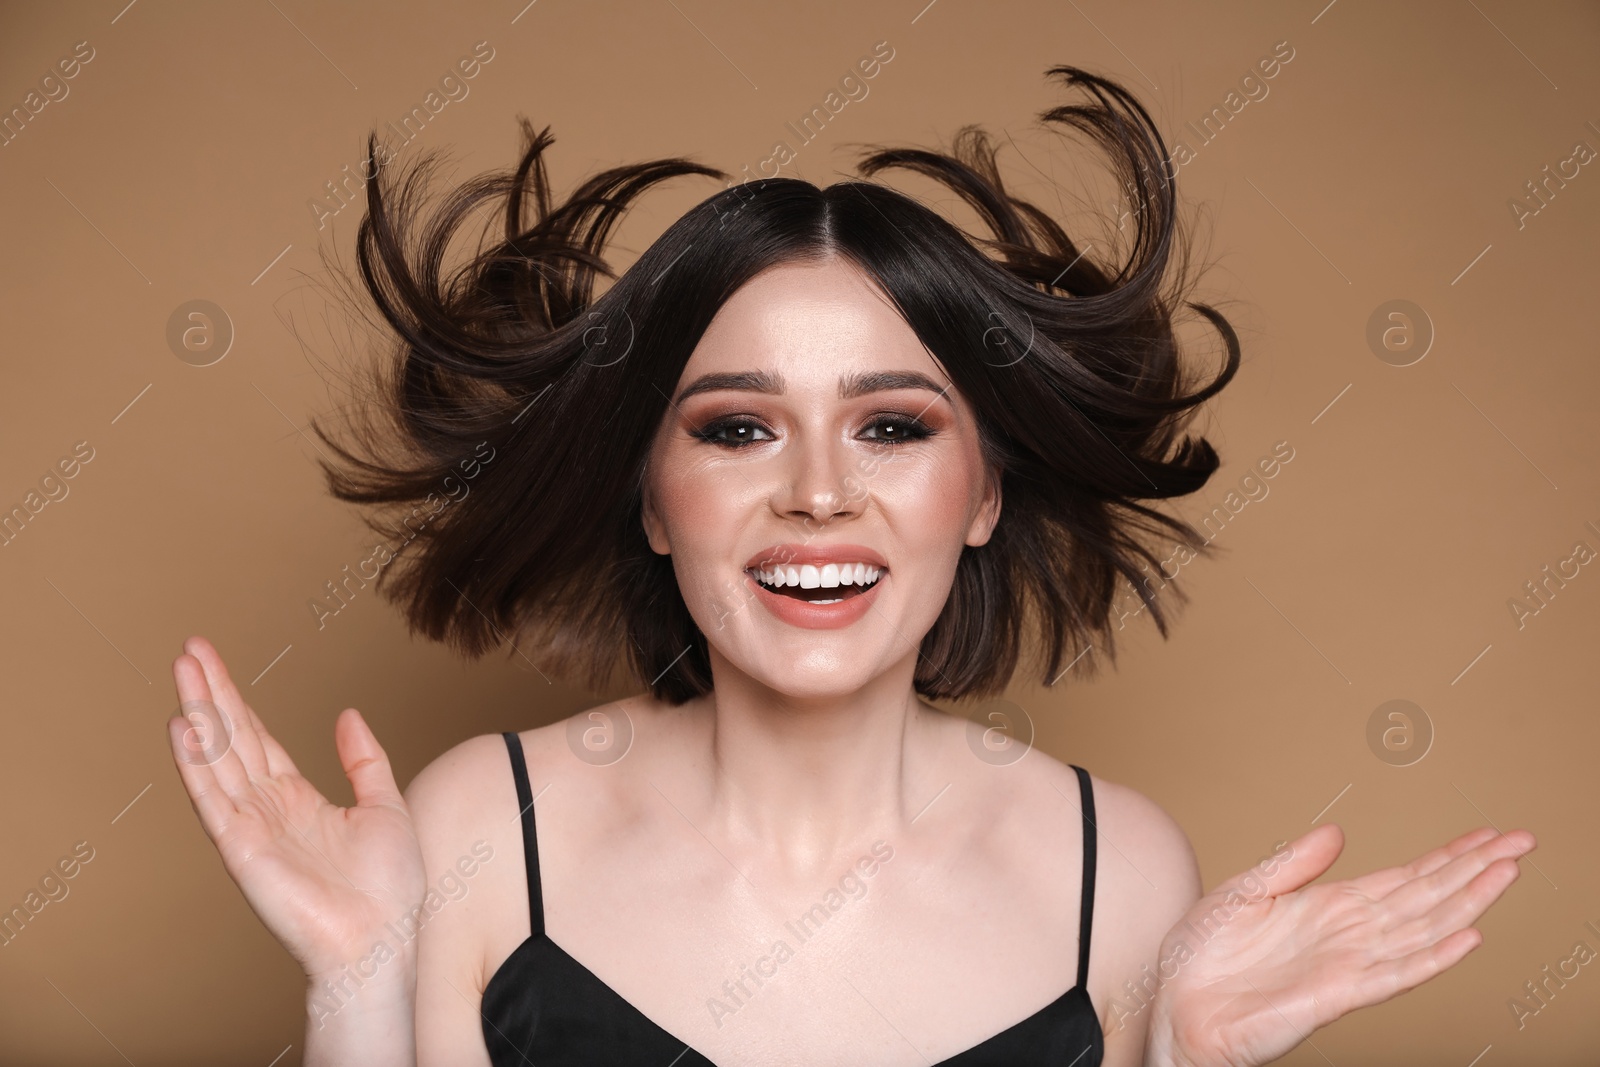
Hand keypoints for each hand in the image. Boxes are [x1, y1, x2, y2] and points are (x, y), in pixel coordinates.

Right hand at [166, 635, 426, 983]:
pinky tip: (183, 727)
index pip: (257, 738)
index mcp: (296, 799)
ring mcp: (250, 828)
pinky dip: (196, 764)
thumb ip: (363, 760)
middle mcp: (266, 809)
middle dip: (212, 692)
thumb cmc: (388, 890)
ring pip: (218, 759)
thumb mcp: (385, 806)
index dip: (237, 699)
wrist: (382, 941)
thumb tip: (347, 714)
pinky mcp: (242, 849)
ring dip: (200, 713)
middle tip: (190, 648)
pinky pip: (214, 799)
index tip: (214, 661)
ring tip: (183, 669)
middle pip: (231, 739)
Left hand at [1147, 822, 1534, 1066]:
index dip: (1446, 857)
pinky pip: (1393, 974)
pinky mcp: (1336, 995)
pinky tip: (1466, 938)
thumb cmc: (1202, 957)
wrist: (1174, 1006)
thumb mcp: (1244, 891)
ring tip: (1507, 872)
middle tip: (1522, 840)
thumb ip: (1292, 864)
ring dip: (1466, 902)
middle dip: (1474, 869)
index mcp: (1330, 908)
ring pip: (1423, 929)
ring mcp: (1348, 965)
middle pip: (1427, 898)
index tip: (1486, 835)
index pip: (1404, 878)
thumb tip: (1338, 833)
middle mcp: (1349, 935)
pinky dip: (1432, 956)